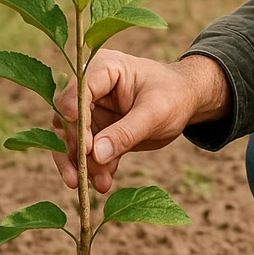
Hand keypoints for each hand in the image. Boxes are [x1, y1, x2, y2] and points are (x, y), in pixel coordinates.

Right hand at [51, 49, 230, 192]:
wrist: (185, 101)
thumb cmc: (173, 96)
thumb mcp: (155, 113)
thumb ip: (126, 132)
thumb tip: (96, 155)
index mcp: (103, 69)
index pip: (77, 94)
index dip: (77, 122)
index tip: (86, 149)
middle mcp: (90, 88)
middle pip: (68, 119)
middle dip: (75, 150)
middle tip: (82, 177)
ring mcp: (91, 109)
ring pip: (70, 139)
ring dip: (80, 164)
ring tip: (98, 185)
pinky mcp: (96, 129)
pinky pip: (86, 151)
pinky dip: (93, 168)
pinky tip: (104, 183)